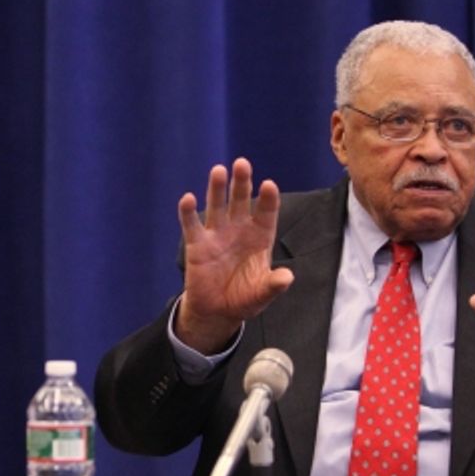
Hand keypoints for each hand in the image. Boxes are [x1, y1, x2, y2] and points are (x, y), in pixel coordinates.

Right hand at [175, 157, 293, 352]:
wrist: (218, 311)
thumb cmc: (244, 298)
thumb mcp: (262, 294)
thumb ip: (273, 285)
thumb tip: (287, 277)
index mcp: (259, 237)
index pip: (266, 213)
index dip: (268, 199)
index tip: (269, 185)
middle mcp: (239, 230)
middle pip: (241, 201)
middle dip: (242, 183)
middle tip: (242, 163)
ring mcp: (217, 234)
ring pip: (217, 206)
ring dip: (217, 189)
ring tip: (219, 171)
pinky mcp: (197, 244)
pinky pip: (192, 225)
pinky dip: (188, 212)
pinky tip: (188, 198)